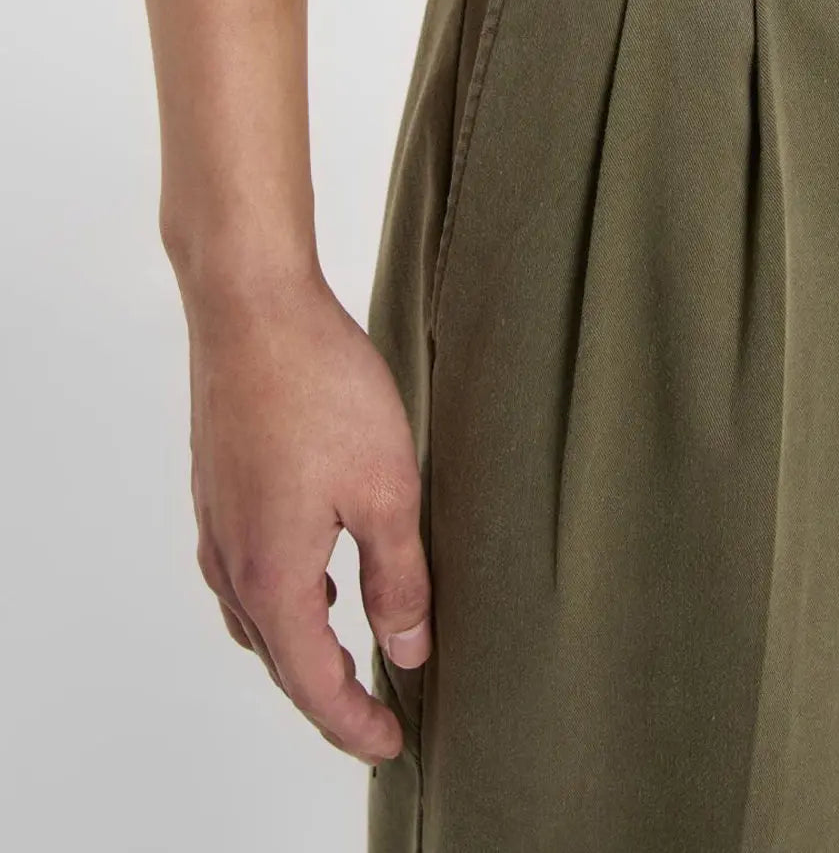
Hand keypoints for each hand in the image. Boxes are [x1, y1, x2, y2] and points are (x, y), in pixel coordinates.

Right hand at [185, 268, 431, 764]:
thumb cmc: (320, 387)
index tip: (392, 744)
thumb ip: (398, 576)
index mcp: (273, 574)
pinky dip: (280, 597)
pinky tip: (314, 571)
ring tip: (350, 650)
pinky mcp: (218, 487)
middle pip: (278, 657)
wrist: (251, 307)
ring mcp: (217, 521)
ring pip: (256, 615)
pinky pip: (244, 571)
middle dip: (328, 694)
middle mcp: (232, 559)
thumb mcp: (387, 489)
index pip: (313, 683)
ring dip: (300, 646)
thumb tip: (407, 647)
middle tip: (376, 711)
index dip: (354, 723)